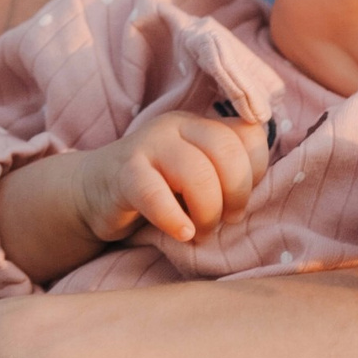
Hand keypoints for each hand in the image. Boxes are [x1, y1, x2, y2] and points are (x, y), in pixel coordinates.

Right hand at [78, 107, 267, 248]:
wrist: (91, 193)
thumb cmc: (156, 191)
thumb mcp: (196, 177)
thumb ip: (226, 174)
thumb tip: (266, 191)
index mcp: (200, 125)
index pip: (249, 136)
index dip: (256, 173)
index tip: (239, 202)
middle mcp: (176, 127)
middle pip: (227, 152)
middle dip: (235, 194)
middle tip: (224, 221)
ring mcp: (148, 146)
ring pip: (196, 172)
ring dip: (207, 212)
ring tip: (199, 231)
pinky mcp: (123, 173)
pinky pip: (153, 193)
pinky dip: (172, 218)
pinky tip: (180, 233)